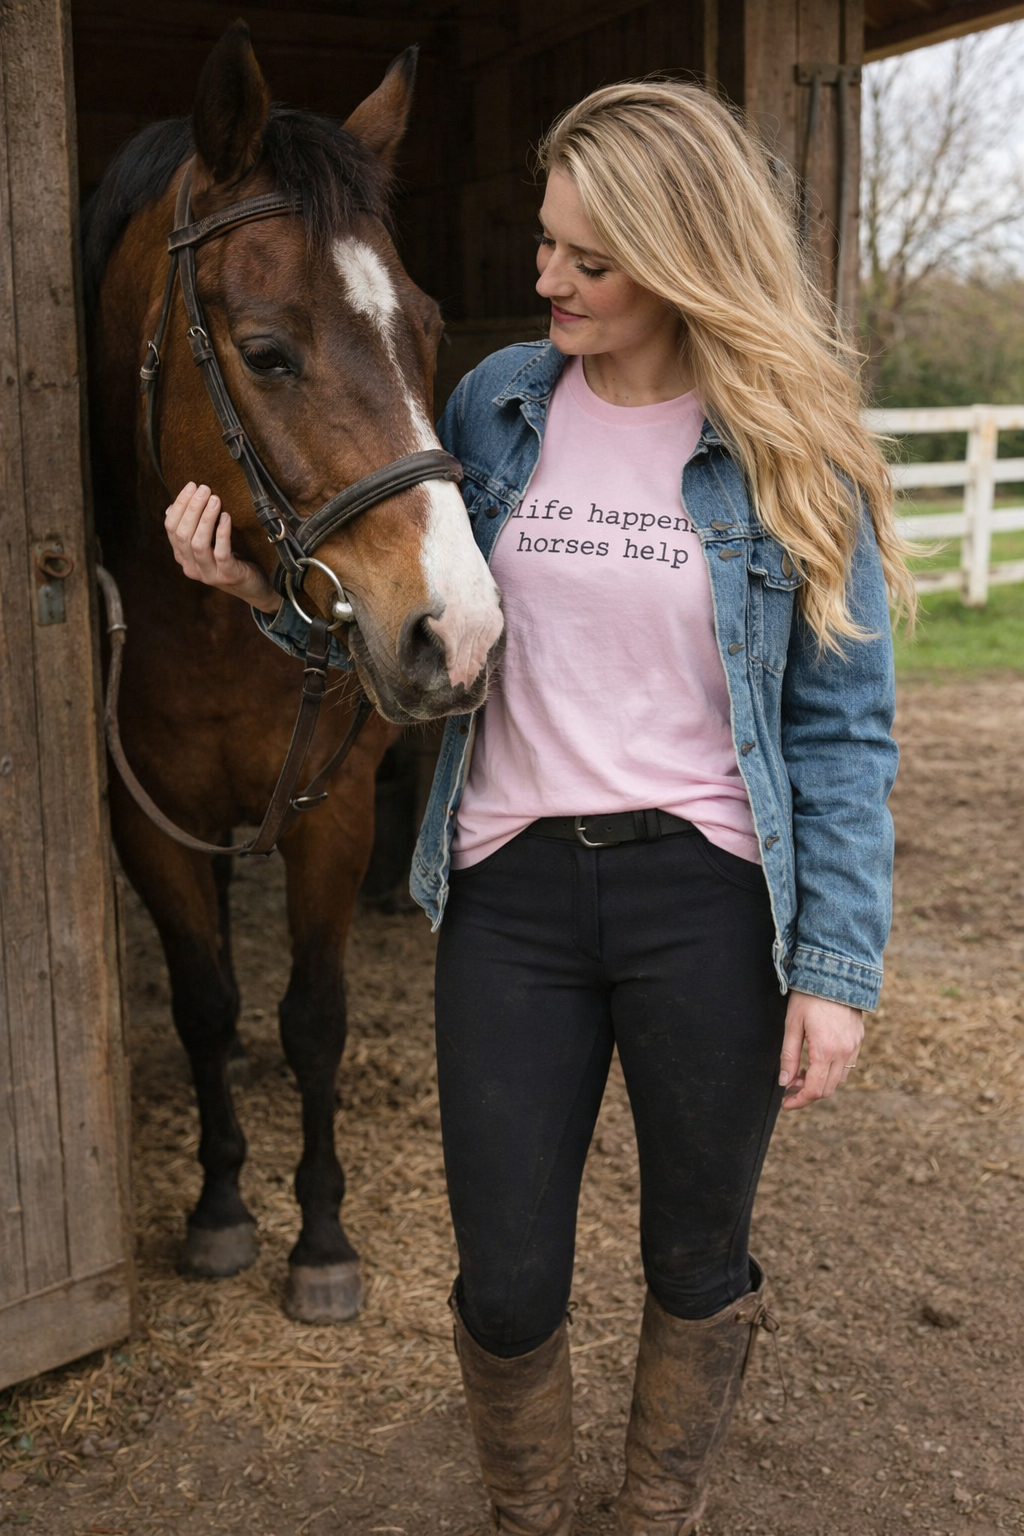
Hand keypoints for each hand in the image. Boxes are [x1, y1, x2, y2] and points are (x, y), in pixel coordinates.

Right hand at [164, 482, 280, 613]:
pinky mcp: (227, 575)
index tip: (191, 486)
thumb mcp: (207, 543)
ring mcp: (208, 574)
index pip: (171, 528)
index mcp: (182, 556)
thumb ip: (192, 528)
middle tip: (204, 489)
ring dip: (205, 518)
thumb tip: (172, 507)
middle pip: (182, 534)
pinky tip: (226, 517)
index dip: (179, 505)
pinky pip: (221, 552)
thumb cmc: (229, 559)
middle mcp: (191, 566)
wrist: (252, 587)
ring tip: (215, 499)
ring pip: (198, 544)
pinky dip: (222, 533)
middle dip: (192, 508)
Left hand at [778, 991, 862, 1111]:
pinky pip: (847, 1065)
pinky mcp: (859, 1039)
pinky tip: (816, 1060)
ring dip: (820, 1082)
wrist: (835, 973)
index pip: (814, 1089)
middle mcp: (843, 1052)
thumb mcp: (792, 1025)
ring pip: (838, 1079)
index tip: (785, 1104)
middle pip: (827, 1089)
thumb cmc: (808, 997)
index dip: (799, 1101)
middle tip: (789, 1086)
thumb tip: (784, 1082)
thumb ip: (788, 1055)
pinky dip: (831, 1070)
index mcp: (825, 1051)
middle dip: (807, 1093)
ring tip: (800, 1072)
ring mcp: (854, 1046)